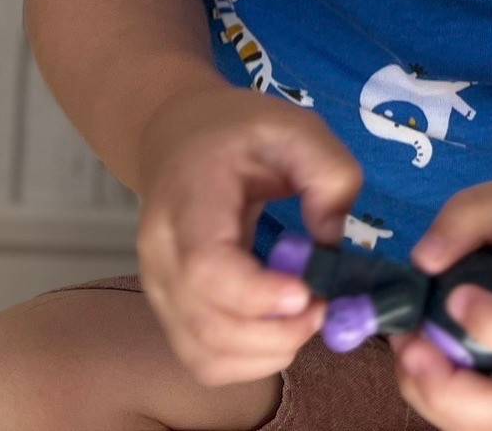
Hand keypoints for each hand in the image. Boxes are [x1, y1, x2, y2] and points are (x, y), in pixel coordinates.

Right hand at [133, 86, 362, 387]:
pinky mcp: (170, 312)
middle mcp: (161, 254)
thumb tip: (332, 242)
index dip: (257, 294)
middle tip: (324, 306)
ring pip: (204, 355)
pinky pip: (203, 361)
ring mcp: (159, 289)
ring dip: (266, 354)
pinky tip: (280, 331)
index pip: (206, 267)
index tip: (307, 292)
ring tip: (305, 317)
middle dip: (277, 333)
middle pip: (207, 325)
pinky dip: (249, 363)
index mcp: (189, 199)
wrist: (180, 138)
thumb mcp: (295, 127)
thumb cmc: (240, 133)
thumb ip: (327, 172)